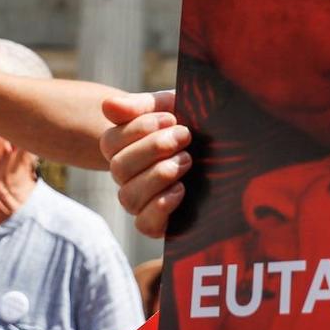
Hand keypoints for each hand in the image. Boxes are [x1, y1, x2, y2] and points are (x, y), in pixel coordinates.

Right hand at [99, 91, 191, 238]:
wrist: (221, 145)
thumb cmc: (188, 121)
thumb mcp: (168, 106)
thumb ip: (139, 105)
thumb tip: (108, 105)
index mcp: (122, 147)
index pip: (111, 142)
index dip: (139, 129)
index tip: (171, 118)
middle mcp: (127, 176)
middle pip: (120, 169)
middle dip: (154, 149)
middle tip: (184, 136)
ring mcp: (140, 200)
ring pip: (129, 197)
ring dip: (159, 175)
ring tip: (187, 160)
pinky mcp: (159, 222)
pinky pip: (145, 224)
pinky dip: (160, 207)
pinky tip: (181, 189)